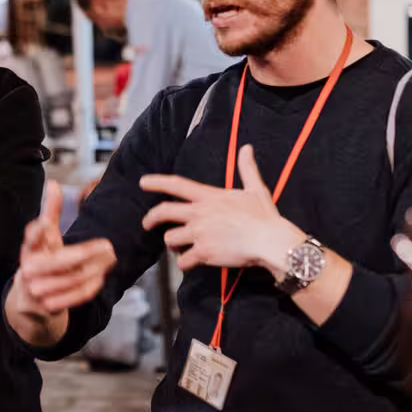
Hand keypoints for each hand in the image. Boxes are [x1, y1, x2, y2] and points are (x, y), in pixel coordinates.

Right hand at [11, 181, 116, 316]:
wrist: (28, 301)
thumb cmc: (41, 260)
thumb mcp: (44, 238)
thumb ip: (50, 212)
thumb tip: (54, 183)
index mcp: (27, 250)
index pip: (31, 239)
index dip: (37, 232)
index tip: (45, 224)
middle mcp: (29, 270)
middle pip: (62, 261)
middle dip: (88, 253)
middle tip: (109, 246)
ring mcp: (38, 290)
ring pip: (74, 278)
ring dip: (96, 268)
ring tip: (111, 258)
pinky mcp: (50, 306)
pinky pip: (77, 295)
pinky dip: (92, 285)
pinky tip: (102, 275)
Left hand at [140, 146, 304, 277]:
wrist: (269, 241)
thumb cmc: (264, 216)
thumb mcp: (256, 188)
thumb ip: (247, 168)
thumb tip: (247, 148)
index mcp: (209, 197)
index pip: (177, 185)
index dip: (157, 182)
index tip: (142, 182)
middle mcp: (199, 213)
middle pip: (163, 212)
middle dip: (150, 219)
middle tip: (146, 224)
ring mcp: (199, 233)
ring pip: (170, 239)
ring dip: (172, 245)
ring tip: (178, 248)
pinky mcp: (203, 253)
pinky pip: (183, 261)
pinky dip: (184, 264)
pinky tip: (190, 264)